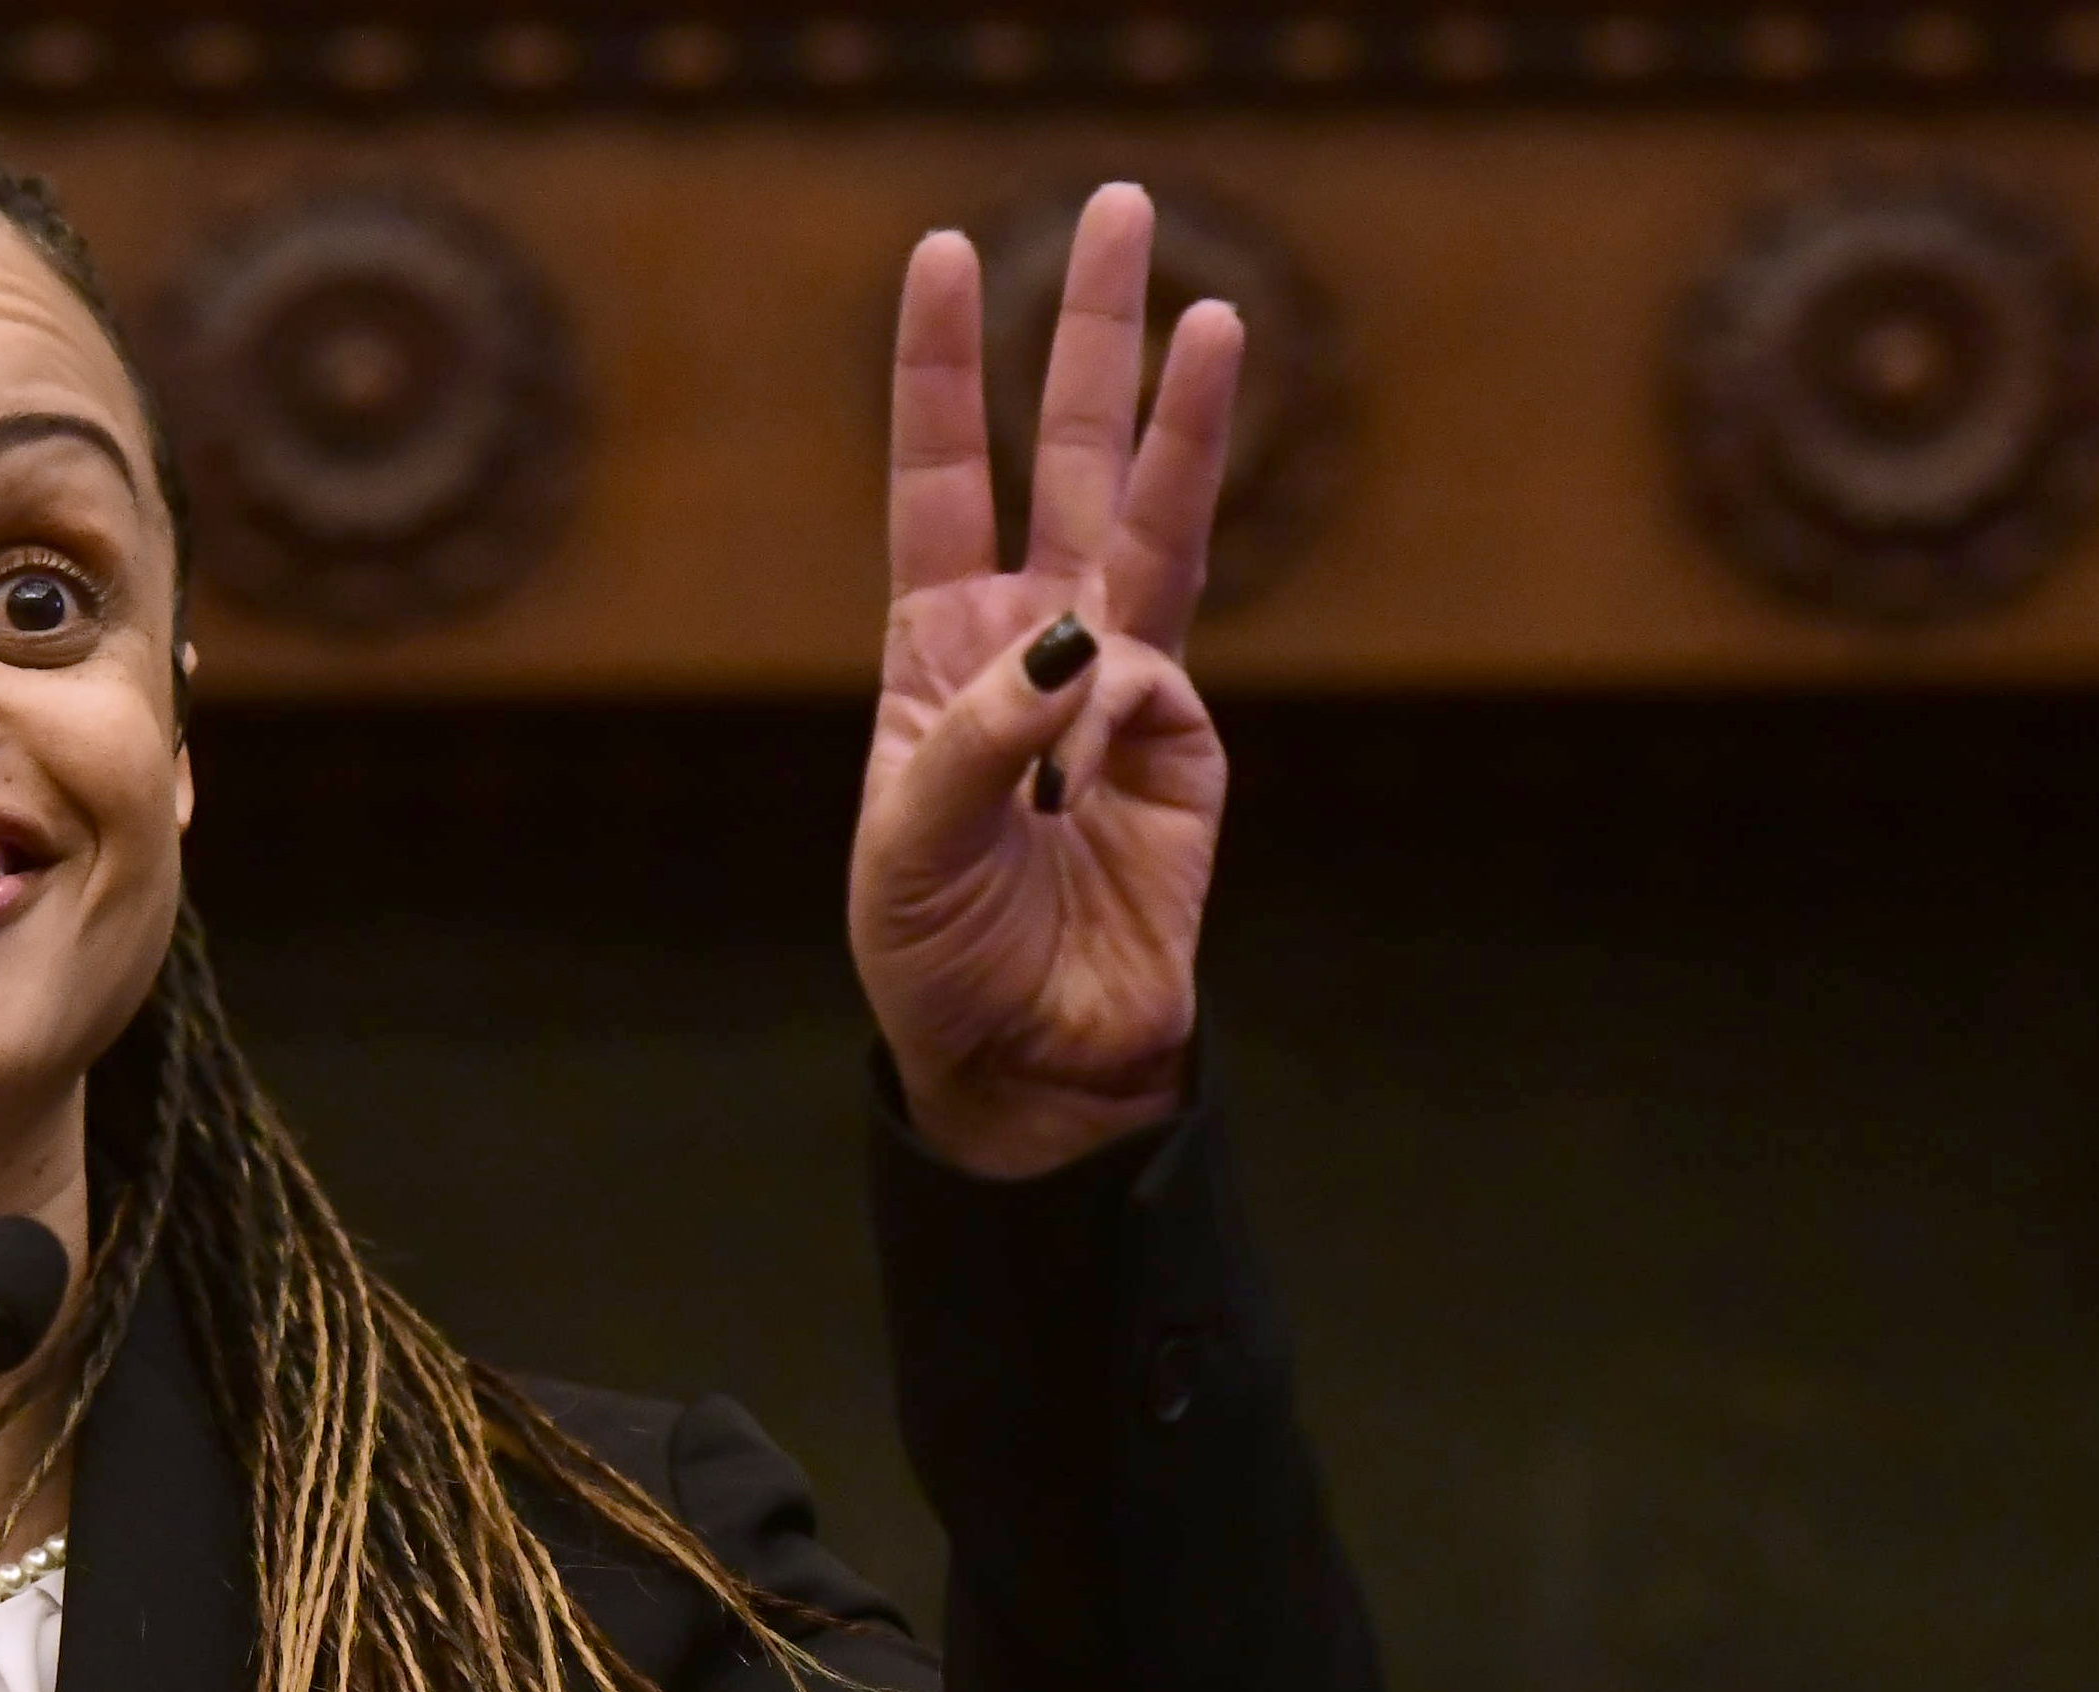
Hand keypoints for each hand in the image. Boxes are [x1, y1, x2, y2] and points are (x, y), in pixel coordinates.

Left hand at [853, 183, 1235, 1178]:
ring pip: (1161, 524)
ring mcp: (1121, 689)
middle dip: (1096, 336)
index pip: (940, 479)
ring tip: (1217, 310)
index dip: (944, 371)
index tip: (947, 252)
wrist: (1026, 1060)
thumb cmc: (938, 955)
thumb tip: (1087, 642)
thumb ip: (976, 740)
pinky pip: (1157, 688)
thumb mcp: (904, 849)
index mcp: (937, 652)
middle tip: (1122, 203)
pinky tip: (1090, 789)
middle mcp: (1035, 645)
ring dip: (1189, 421)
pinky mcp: (1189, 749)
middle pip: (1072, 457)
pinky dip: (1121, 717)